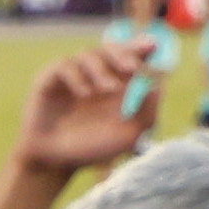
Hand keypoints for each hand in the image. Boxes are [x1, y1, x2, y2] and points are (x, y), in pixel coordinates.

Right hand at [15, 45, 148, 180]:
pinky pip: (65, 66)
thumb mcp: (129, 135)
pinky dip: (78, 77)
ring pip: (89, 55)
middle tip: (133, 67)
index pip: (133, 56)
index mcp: (119, 82)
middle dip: (125, 53)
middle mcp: (96, 73)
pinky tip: (85, 94)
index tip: (154, 47)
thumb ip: (147, 111)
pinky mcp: (50, 78)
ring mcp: (73, 74)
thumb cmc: (93, 148)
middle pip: (112, 49)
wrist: (56, 162)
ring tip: (110, 89)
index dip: (142, 48)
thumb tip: (158, 84)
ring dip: (103, 69)